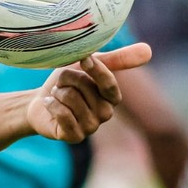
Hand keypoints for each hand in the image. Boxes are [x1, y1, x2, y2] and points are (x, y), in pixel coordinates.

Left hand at [27, 43, 152, 142]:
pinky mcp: (74, 137)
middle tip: (61, 83)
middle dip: (67, 79)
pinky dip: (51, 104)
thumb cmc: (66, 83)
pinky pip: (63, 115)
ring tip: (56, 95)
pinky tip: (49, 104)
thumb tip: (148, 50)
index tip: (83, 58)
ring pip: (71, 99)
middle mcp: (105, 113)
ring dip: (57, 92)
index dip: (95, 69)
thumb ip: (115, 59)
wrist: (39, 103)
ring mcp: (91, 127)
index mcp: (112, 96)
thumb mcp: (87, 65)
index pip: (109, 83)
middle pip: (85, 87)